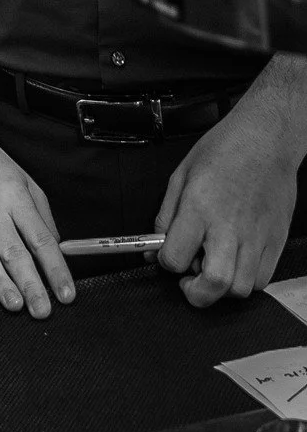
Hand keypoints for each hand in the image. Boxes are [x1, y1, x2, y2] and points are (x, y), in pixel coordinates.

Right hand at [0, 132, 75, 317]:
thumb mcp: (26, 183)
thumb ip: (42, 218)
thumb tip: (56, 252)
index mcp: (15, 199)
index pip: (40, 240)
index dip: (56, 269)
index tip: (66, 294)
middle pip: (14, 252)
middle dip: (31, 284)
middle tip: (42, 309)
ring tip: (14, 305)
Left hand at [155, 103, 297, 306]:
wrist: (266, 138)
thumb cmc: (223, 150)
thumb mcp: (181, 175)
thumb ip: (165, 215)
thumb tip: (154, 248)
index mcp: (199, 208)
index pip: (175, 257)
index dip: (166, 263)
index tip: (168, 257)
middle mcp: (229, 227)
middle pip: (215, 284)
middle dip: (196, 293)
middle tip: (189, 280)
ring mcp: (257, 236)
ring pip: (240, 289)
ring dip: (222, 287)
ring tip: (214, 265)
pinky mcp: (276, 240)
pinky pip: (262, 279)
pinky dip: (246, 280)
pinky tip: (235, 261)